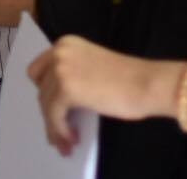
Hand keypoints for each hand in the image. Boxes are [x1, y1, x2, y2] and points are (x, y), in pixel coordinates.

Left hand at [27, 36, 181, 154]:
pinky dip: (60, 130)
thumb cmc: (130, 79)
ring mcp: (61, 69)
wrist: (147, 83)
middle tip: (60, 129)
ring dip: (54, 125)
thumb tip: (56, 101)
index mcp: (66, 44)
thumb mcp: (91, 69)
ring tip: (66, 141)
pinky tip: (71, 138)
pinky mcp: (66, 89)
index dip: (46, 92)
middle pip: (40, 88)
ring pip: (45, 104)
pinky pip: (54, 115)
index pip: (40, 70)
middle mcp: (59, 52)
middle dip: (48, 110)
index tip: (53, 109)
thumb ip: (72, 76)